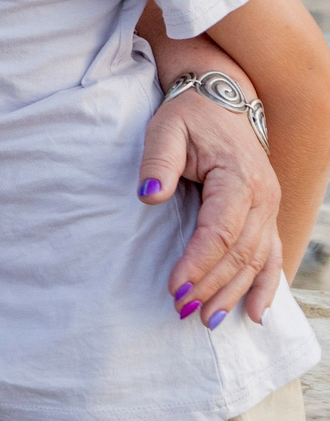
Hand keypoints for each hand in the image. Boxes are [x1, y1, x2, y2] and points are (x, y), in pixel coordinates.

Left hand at [145, 86, 284, 324]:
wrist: (223, 99)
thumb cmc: (189, 115)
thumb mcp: (165, 129)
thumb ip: (158, 162)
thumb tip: (149, 195)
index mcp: (238, 179)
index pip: (219, 232)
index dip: (198, 262)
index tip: (175, 287)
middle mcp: (263, 197)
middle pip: (240, 253)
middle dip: (212, 285)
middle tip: (183, 311)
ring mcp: (270, 207)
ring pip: (258, 260)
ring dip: (234, 293)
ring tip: (208, 320)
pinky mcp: (267, 214)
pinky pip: (272, 255)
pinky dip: (265, 285)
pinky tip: (255, 314)